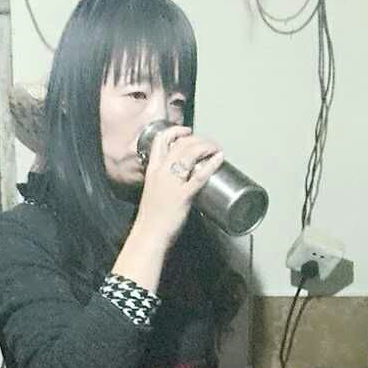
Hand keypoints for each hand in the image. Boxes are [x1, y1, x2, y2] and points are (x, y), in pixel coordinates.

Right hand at [136, 124, 223, 247]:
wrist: (148, 235)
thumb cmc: (151, 218)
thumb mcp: (153, 192)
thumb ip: (164, 182)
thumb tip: (180, 179)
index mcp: (152, 171)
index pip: (160, 141)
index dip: (175, 131)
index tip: (187, 131)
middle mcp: (160, 173)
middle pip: (179, 144)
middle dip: (197, 138)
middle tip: (208, 142)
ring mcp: (171, 183)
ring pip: (189, 154)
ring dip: (206, 146)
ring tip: (215, 147)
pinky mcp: (183, 195)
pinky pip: (199, 175)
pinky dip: (211, 164)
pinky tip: (219, 158)